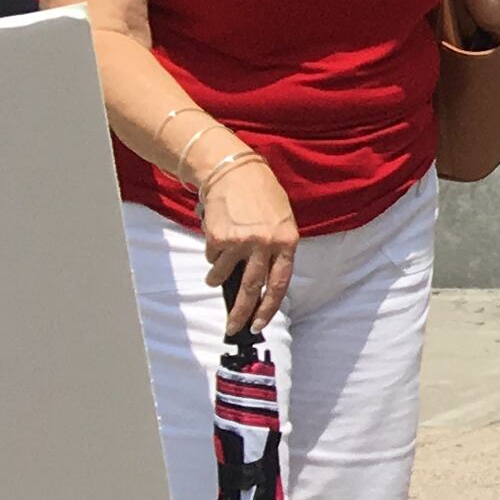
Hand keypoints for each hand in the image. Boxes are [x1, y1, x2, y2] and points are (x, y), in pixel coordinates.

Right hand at [198, 155, 297, 334]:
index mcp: (287, 241)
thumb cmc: (262, 195)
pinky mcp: (219, 238)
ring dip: (217, 276)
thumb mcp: (282, 221)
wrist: (235, 172)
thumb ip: (276, 249)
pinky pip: (212, 258)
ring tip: (218, 268)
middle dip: (240, 313)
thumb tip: (264, 281)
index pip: (280, 283)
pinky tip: (217, 236)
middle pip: (251, 288)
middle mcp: (265, 244)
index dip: (268, 307)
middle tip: (232, 327)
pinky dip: (212, 255)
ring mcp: (241, 242)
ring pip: (224, 275)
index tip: (259, 324)